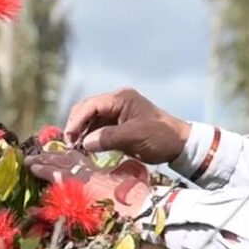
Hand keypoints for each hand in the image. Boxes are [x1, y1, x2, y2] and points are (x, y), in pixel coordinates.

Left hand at [26, 150, 152, 218]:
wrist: (139, 208)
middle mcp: (88, 174)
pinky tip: (34, 170)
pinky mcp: (75, 191)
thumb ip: (126, 171)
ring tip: (30, 162)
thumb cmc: (139, 198)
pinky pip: (55, 179)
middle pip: (65, 162)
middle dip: (49, 159)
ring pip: (57, 169)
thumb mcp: (135, 180)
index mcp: (100, 172)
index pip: (78, 160)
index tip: (53, 154)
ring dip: (43, 164)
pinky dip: (44, 173)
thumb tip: (125, 166)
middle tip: (34, 158)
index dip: (64, 156)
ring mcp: (81, 183)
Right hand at [64, 88, 189, 163]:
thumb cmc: (160, 136)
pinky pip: (98, 130)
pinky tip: (86, 150)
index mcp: (121, 98)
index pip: (91, 105)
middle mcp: (117, 103)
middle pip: (87, 111)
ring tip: (76, 150)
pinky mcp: (119, 126)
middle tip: (69, 145)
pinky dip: (91, 139)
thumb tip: (85, 143)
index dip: (76, 120)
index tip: (68, 137)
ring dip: (82, 134)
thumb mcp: (134, 136)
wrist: (180, 145)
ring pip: (91, 121)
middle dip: (76, 126)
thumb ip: (108, 137)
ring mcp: (117, 114)